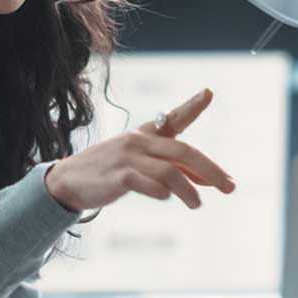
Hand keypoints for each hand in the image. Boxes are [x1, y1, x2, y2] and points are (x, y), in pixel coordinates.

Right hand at [44, 88, 235, 212]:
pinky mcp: (119, 176)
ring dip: (190, 190)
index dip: (192, 106)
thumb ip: (174, 171)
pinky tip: (165, 197)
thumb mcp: (141, 166)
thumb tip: (208, 182)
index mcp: (144, 134)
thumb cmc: (108, 173)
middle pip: (183, 152)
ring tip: (197, 204)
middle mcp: (138, 141)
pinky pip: (150, 184)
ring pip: (170, 171)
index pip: (173, 118)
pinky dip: (163, 192)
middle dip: (210, 170)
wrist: (68, 181)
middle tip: (229, 186)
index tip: (209, 93)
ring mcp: (128, 157)